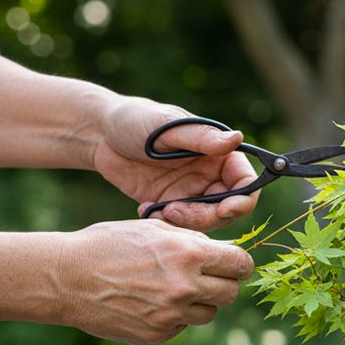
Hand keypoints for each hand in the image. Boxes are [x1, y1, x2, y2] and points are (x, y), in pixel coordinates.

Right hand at [57, 219, 253, 344]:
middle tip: (204, 278)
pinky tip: (150, 302)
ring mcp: (172, 314)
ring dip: (199, 303)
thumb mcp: (153, 229)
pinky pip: (181, 326)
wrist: (66, 277)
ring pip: (209, 314)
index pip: (241, 264)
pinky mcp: (157, 334)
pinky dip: (174, 316)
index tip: (231, 264)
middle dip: (222, 284)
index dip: (238, 264)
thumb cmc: (108, 245)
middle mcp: (185, 287)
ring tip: (171, 289)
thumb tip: (223, 251)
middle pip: (230, 294)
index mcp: (189, 255)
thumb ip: (192, 241)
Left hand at [92, 96, 258, 231]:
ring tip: (159, 210)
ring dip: (186, 223)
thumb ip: (202, 138)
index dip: (243, 200)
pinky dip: (165, 224)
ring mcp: (190, 192)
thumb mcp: (168, 127)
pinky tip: (145, 209)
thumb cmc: (136, 119)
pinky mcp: (169, 204)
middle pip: (227, 208)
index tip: (224, 209)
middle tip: (176, 212)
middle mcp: (210, 175)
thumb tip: (237, 138)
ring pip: (204, 221)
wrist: (99, 134)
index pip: (245, 182)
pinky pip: (178, 224)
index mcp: (218, 154)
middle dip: (207, 217)